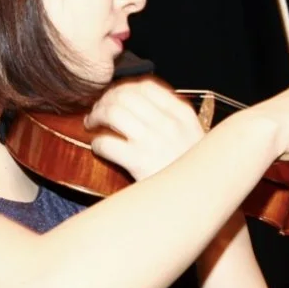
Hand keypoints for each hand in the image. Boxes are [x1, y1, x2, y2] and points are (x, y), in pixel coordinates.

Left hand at [83, 77, 205, 180]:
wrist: (197, 200)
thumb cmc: (191, 172)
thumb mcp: (193, 138)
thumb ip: (172, 120)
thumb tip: (139, 104)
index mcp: (182, 115)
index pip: (146, 87)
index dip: (123, 89)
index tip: (114, 98)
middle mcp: (169, 124)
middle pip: (125, 96)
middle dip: (105, 101)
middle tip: (97, 112)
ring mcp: (154, 142)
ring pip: (112, 113)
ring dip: (96, 117)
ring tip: (91, 125)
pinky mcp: (139, 163)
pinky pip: (107, 143)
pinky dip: (97, 144)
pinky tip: (98, 149)